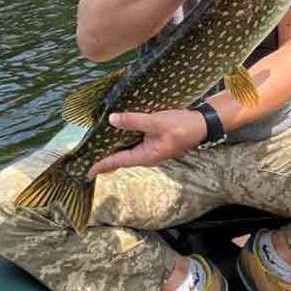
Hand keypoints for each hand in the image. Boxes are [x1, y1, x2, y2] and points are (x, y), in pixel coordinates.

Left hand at [87, 109, 206, 176]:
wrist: (203, 124)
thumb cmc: (182, 126)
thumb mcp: (156, 122)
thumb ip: (134, 121)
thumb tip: (112, 119)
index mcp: (147, 155)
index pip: (118, 161)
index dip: (102, 165)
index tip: (87, 171)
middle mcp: (147, 155)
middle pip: (121, 158)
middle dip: (105, 157)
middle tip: (87, 157)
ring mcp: (152, 148)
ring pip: (128, 149)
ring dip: (114, 147)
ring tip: (98, 145)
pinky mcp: (155, 140)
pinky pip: (135, 142)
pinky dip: (124, 138)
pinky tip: (118, 131)